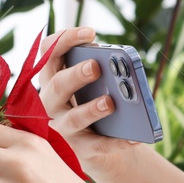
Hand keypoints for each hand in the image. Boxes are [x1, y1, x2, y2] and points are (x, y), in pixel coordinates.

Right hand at [36, 26, 142, 179]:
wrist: (98, 145)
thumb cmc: (94, 103)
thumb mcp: (95, 84)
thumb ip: (103, 73)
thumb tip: (122, 68)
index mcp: (54, 78)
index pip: (48, 53)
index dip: (64, 40)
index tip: (90, 32)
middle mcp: (51, 102)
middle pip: (57, 85)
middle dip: (76, 75)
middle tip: (96, 66)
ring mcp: (62, 128)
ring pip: (73, 118)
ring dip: (91, 109)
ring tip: (111, 102)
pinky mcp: (79, 150)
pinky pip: (97, 146)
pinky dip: (117, 142)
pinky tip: (135, 136)